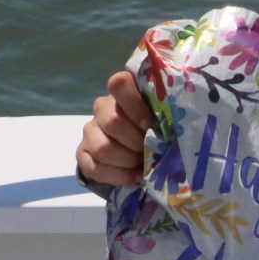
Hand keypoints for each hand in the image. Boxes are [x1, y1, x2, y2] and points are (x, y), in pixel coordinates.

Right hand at [76, 69, 152, 188]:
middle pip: (112, 122)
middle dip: (136, 141)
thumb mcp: (158, 115)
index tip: (149, 124)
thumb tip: (176, 127)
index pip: (119, 84)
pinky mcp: (82, 154)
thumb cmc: (151, 126)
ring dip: (127, 160)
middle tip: (149, 149)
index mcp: (122, 92)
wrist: (130, 148)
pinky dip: (119, 176)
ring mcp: (90, 131)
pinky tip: (134, 176)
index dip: (135, 105)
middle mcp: (101, 108)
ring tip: (141, 163)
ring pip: (103, 148)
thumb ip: (164, 113)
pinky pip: (95, 168)